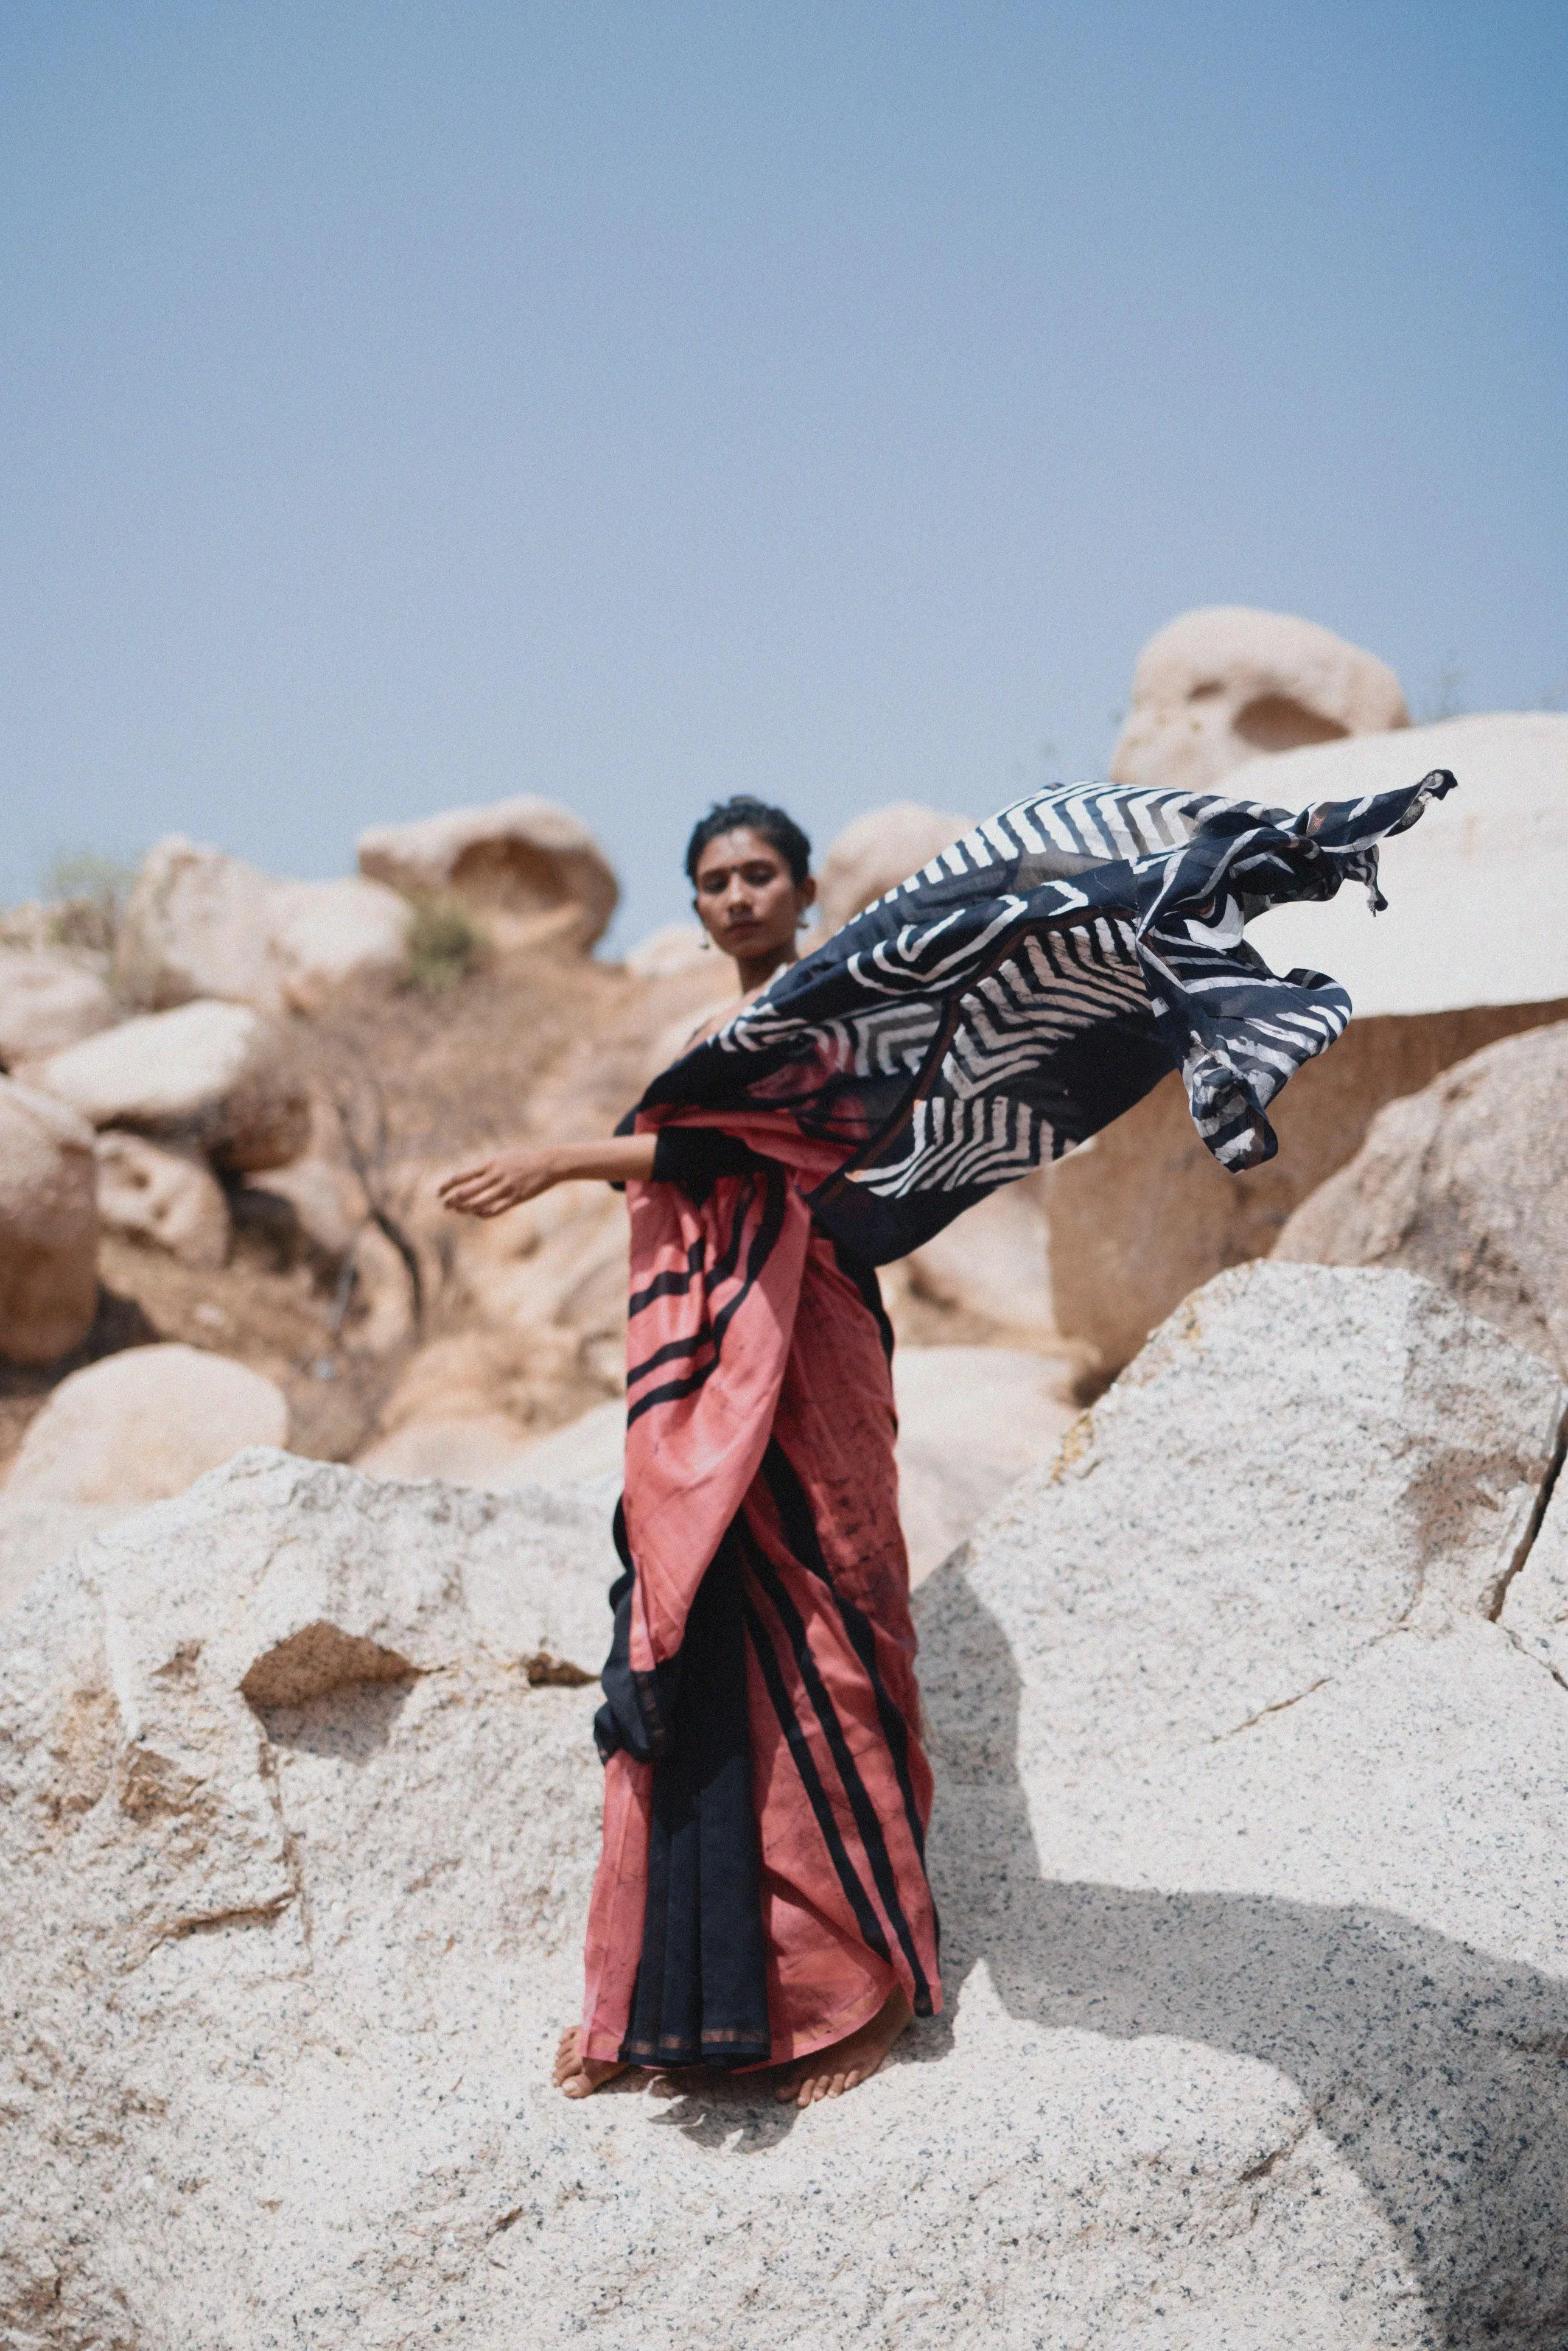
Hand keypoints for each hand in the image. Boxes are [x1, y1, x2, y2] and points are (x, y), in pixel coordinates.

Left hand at [437, 1146, 561, 1217]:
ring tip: (458, 1211)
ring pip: (478, 1204)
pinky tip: (477, 1214)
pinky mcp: (515, 1198)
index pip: (461, 1176)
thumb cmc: (524, 1160)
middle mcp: (495, 1176)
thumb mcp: (502, 1158)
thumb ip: (487, 1167)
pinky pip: (494, 1211)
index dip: (447, 1185)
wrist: (548, 1163)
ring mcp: (505, 1188)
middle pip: (465, 1192)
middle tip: (444, 1205)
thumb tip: (469, 1176)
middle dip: (451, 1200)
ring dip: (465, 1209)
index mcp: (490, 1164)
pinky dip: (482, 1214)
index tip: (439, 1192)